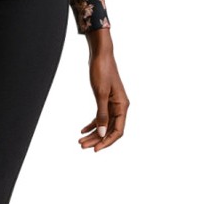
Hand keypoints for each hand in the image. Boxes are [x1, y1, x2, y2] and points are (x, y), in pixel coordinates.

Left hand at [79, 27, 128, 152]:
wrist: (100, 54)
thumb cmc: (102, 71)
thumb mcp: (100, 94)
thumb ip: (102, 114)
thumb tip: (101, 133)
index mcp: (122, 106)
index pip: (117, 131)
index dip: (107, 142)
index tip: (95, 149)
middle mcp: (120, 107)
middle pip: (110, 130)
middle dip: (97, 139)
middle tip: (82, 146)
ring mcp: (113, 104)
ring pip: (104, 124)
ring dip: (93, 133)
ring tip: (80, 141)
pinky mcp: (105, 100)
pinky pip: (100, 116)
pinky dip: (92, 124)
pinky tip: (83, 130)